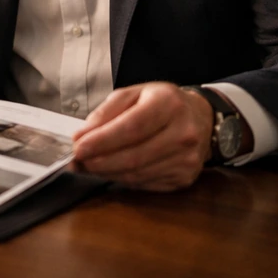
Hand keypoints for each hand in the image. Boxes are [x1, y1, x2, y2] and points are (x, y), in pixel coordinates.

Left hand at [71, 82, 213, 191]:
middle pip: (134, 156)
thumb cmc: (160, 103)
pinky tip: (110, 171)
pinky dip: (122, 179)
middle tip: (76, 161)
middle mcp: (183, 133)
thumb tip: (81, 136)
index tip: (78, 147)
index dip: (102, 141)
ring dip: (107, 172)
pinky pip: (145, 183)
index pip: (132, 127)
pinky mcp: (185, 178)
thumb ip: (105, 112)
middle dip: (99, 161)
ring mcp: (187, 159)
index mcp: (168, 104)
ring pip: (137, 174)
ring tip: (88, 166)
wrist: (201, 118)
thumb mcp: (133, 94)